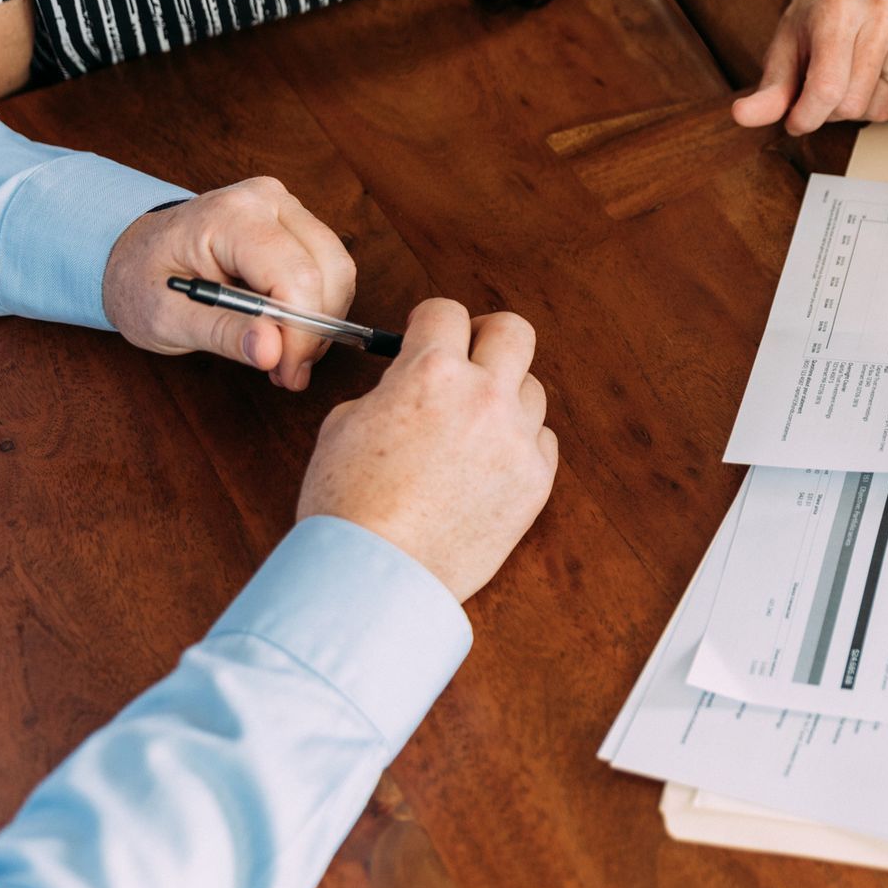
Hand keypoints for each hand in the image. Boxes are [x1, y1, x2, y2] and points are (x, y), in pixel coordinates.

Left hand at [101, 176, 356, 390]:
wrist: (134, 252)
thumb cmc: (141, 279)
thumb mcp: (165, 318)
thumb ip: (220, 333)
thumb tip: (272, 351)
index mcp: (230, 216)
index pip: (295, 275)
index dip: (301, 331)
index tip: (286, 371)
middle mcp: (268, 200)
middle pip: (329, 269)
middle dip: (317, 330)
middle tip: (288, 371)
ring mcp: (287, 208)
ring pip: (338, 270)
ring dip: (321, 322)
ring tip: (284, 356)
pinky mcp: (297, 224)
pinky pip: (329, 269)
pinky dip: (317, 308)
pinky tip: (286, 332)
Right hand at [295, 300, 558, 602]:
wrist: (375, 576)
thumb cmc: (348, 506)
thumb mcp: (345, 423)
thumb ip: (391, 389)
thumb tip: (410, 381)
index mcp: (430, 372)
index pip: (447, 311)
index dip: (431, 322)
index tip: (428, 335)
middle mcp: (483, 396)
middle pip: (514, 330)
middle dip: (487, 336)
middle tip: (470, 357)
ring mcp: (516, 439)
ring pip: (531, 389)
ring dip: (503, 397)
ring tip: (470, 428)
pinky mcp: (536, 481)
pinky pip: (542, 441)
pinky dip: (519, 444)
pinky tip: (487, 465)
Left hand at [731, 0, 887, 133]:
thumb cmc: (814, 21)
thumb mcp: (783, 51)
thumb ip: (769, 90)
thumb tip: (741, 116)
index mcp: (836, 12)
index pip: (827, 92)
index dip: (807, 117)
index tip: (796, 118)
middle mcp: (881, 12)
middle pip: (854, 105)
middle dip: (833, 110)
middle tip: (827, 86)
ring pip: (885, 108)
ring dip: (863, 106)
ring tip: (853, 78)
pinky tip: (880, 75)